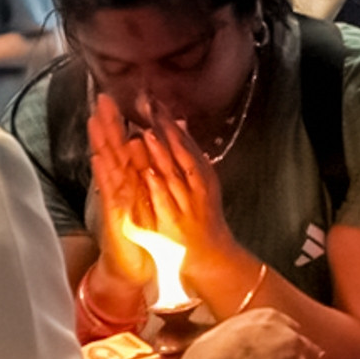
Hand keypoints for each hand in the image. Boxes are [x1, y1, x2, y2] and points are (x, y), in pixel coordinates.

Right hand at [87, 95, 159, 289]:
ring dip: (100, 143)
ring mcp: (114, 199)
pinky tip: (98, 157)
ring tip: (95, 119)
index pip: (121, 147)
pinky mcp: (114, 215)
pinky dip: (104, 174)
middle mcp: (119, 186)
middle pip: (111, 150)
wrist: (134, 268)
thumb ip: (146, 174)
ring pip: (107, 165)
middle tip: (101, 99)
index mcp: (130, 181)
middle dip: (106, 125)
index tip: (113, 100)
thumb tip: (144, 146)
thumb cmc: (141, 234)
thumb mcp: (147, 200)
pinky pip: (109, 191)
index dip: (117, 124)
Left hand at [138, 105, 239, 296]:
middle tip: (149, 106)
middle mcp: (196, 185)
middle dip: (164, 128)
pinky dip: (158, 187)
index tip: (154, 100)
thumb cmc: (202, 218)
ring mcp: (187, 202)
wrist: (212, 258)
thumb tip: (180, 122)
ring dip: (161, 154)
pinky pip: (166, 202)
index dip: (168, 121)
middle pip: (179, 151)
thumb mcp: (200, 182)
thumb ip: (189, 153)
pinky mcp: (176, 221)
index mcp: (200, 174)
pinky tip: (149, 174)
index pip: (181, 141)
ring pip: (173, 174)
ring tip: (147, 134)